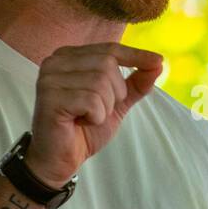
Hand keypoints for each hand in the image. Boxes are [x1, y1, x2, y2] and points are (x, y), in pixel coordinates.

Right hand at [24, 42, 162, 187]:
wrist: (61, 159)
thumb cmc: (84, 129)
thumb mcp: (116, 102)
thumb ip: (135, 83)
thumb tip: (158, 63)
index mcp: (70, 56)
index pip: (110, 49)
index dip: (136, 55)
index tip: (158, 61)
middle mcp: (56, 61)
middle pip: (107, 64)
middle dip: (115, 93)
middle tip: (99, 110)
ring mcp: (49, 78)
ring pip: (100, 82)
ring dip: (104, 107)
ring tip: (87, 117)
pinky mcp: (49, 97)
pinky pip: (91, 100)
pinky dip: (95, 116)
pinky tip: (80, 122)